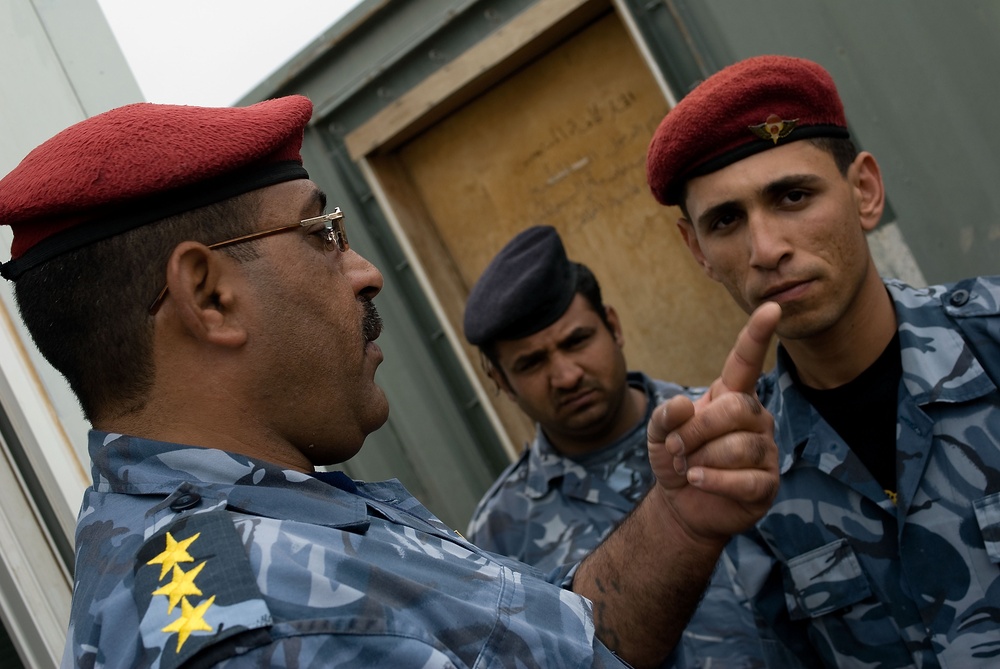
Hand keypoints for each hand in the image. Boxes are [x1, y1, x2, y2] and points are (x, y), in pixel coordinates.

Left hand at [646, 302, 780, 544]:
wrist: (682, 504)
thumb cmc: (676, 458)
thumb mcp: (657, 432)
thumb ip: (664, 415)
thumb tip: (685, 406)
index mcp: (730, 395)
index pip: (745, 361)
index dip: (757, 335)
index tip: (771, 307)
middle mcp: (754, 418)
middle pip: (735, 409)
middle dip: (696, 430)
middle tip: (675, 448)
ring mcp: (765, 451)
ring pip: (740, 446)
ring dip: (702, 459)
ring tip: (688, 468)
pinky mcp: (767, 483)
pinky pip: (746, 478)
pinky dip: (714, 481)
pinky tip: (698, 481)